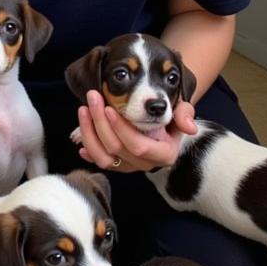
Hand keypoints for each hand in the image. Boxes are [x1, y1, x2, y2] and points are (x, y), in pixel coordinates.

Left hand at [75, 89, 195, 172]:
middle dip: (100, 122)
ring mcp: (130, 166)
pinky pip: (99, 162)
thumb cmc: (171, 112)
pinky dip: (88, 150)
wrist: (163, 118)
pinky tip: (77, 137)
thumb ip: (186, 114)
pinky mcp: (118, 164)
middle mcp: (146, 164)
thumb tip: (189, 127)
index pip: (138, 145)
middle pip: (117, 149)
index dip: (121, 129)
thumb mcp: (183, 109)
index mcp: (164, 153)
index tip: (109, 108)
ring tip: (83, 109)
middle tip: (92, 98)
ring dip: (89, 133)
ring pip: (104, 157)